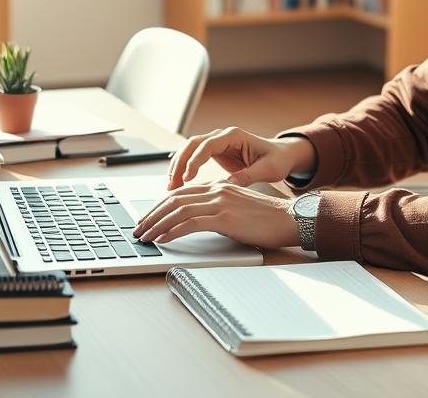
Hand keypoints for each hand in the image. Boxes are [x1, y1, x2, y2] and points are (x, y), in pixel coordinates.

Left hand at [133, 182, 298, 247]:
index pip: (179, 193)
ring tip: (145, 237)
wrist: (289, 219)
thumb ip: (216, 208)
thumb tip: (194, 220)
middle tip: (138, 229)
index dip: (159, 206)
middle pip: (174, 199)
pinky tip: (163, 240)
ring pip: (178, 210)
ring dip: (157, 225)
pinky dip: (173, 231)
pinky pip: (191, 223)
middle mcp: (216, 190)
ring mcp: (220, 203)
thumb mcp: (236, 208)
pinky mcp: (225, 218)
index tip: (147, 218)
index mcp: (218, 186)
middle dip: (152, 215)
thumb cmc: (266, 219)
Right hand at [166, 127, 314, 189]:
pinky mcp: (215, 152)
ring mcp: (217, 143)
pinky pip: (193, 157)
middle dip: (179, 164)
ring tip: (171, 187)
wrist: (281, 156)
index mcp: (234, 136)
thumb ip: (249, 175)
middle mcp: (222, 136)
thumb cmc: (277, 160)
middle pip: (192, 144)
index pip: (207, 145)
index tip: (187, 178)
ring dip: (178, 166)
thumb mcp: (268, 169)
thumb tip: (228, 184)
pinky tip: (178, 184)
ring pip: (189, 150)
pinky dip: (184, 169)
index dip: (194, 161)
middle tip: (172, 185)